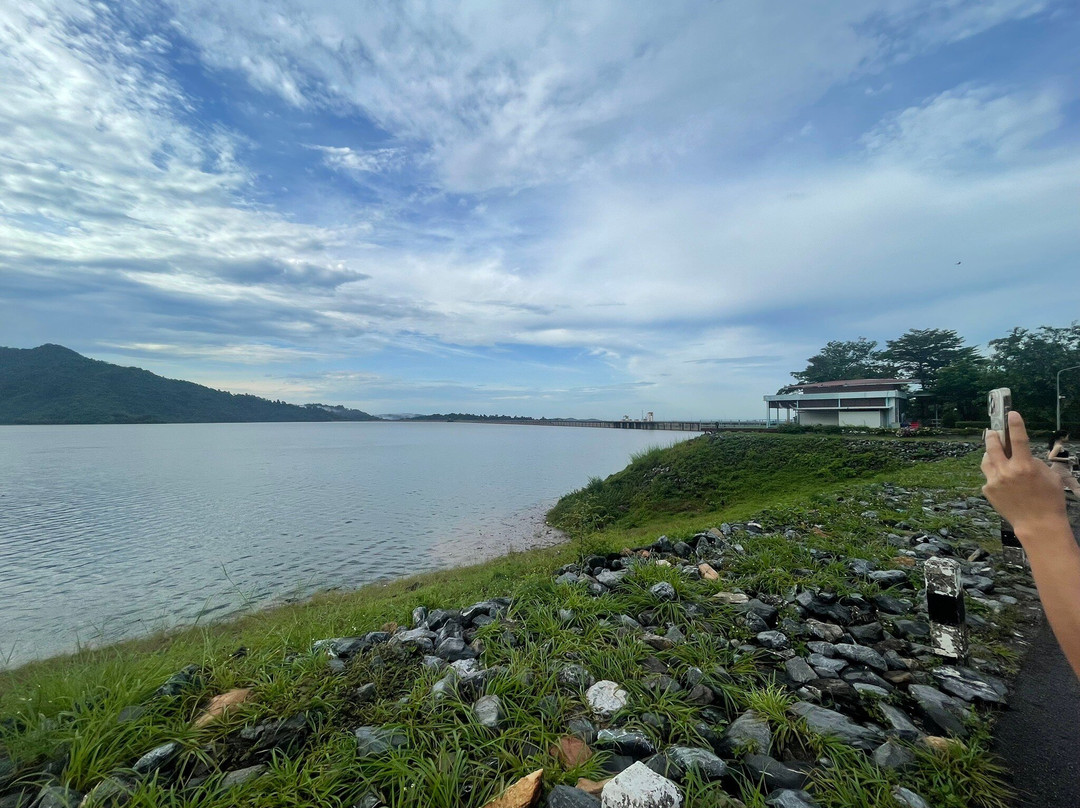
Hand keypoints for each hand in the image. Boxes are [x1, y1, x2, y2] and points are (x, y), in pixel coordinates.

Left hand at [982, 411, 1067, 540]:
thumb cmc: (1049, 500)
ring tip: (995, 453)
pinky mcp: (987, 490)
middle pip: (993, 446)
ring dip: (990, 454)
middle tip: (994, 432)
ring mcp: (994, 481)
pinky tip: (1002, 478)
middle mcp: (1007, 472)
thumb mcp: (1050, 476)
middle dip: (993, 436)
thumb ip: (1034, 462)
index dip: (1015, 424)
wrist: (1037, 524)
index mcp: (1025, 466)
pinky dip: (994, 473)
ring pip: (986, 460)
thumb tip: (1023, 454)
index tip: (1011, 413)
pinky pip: (988, 476)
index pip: (1018, 439)